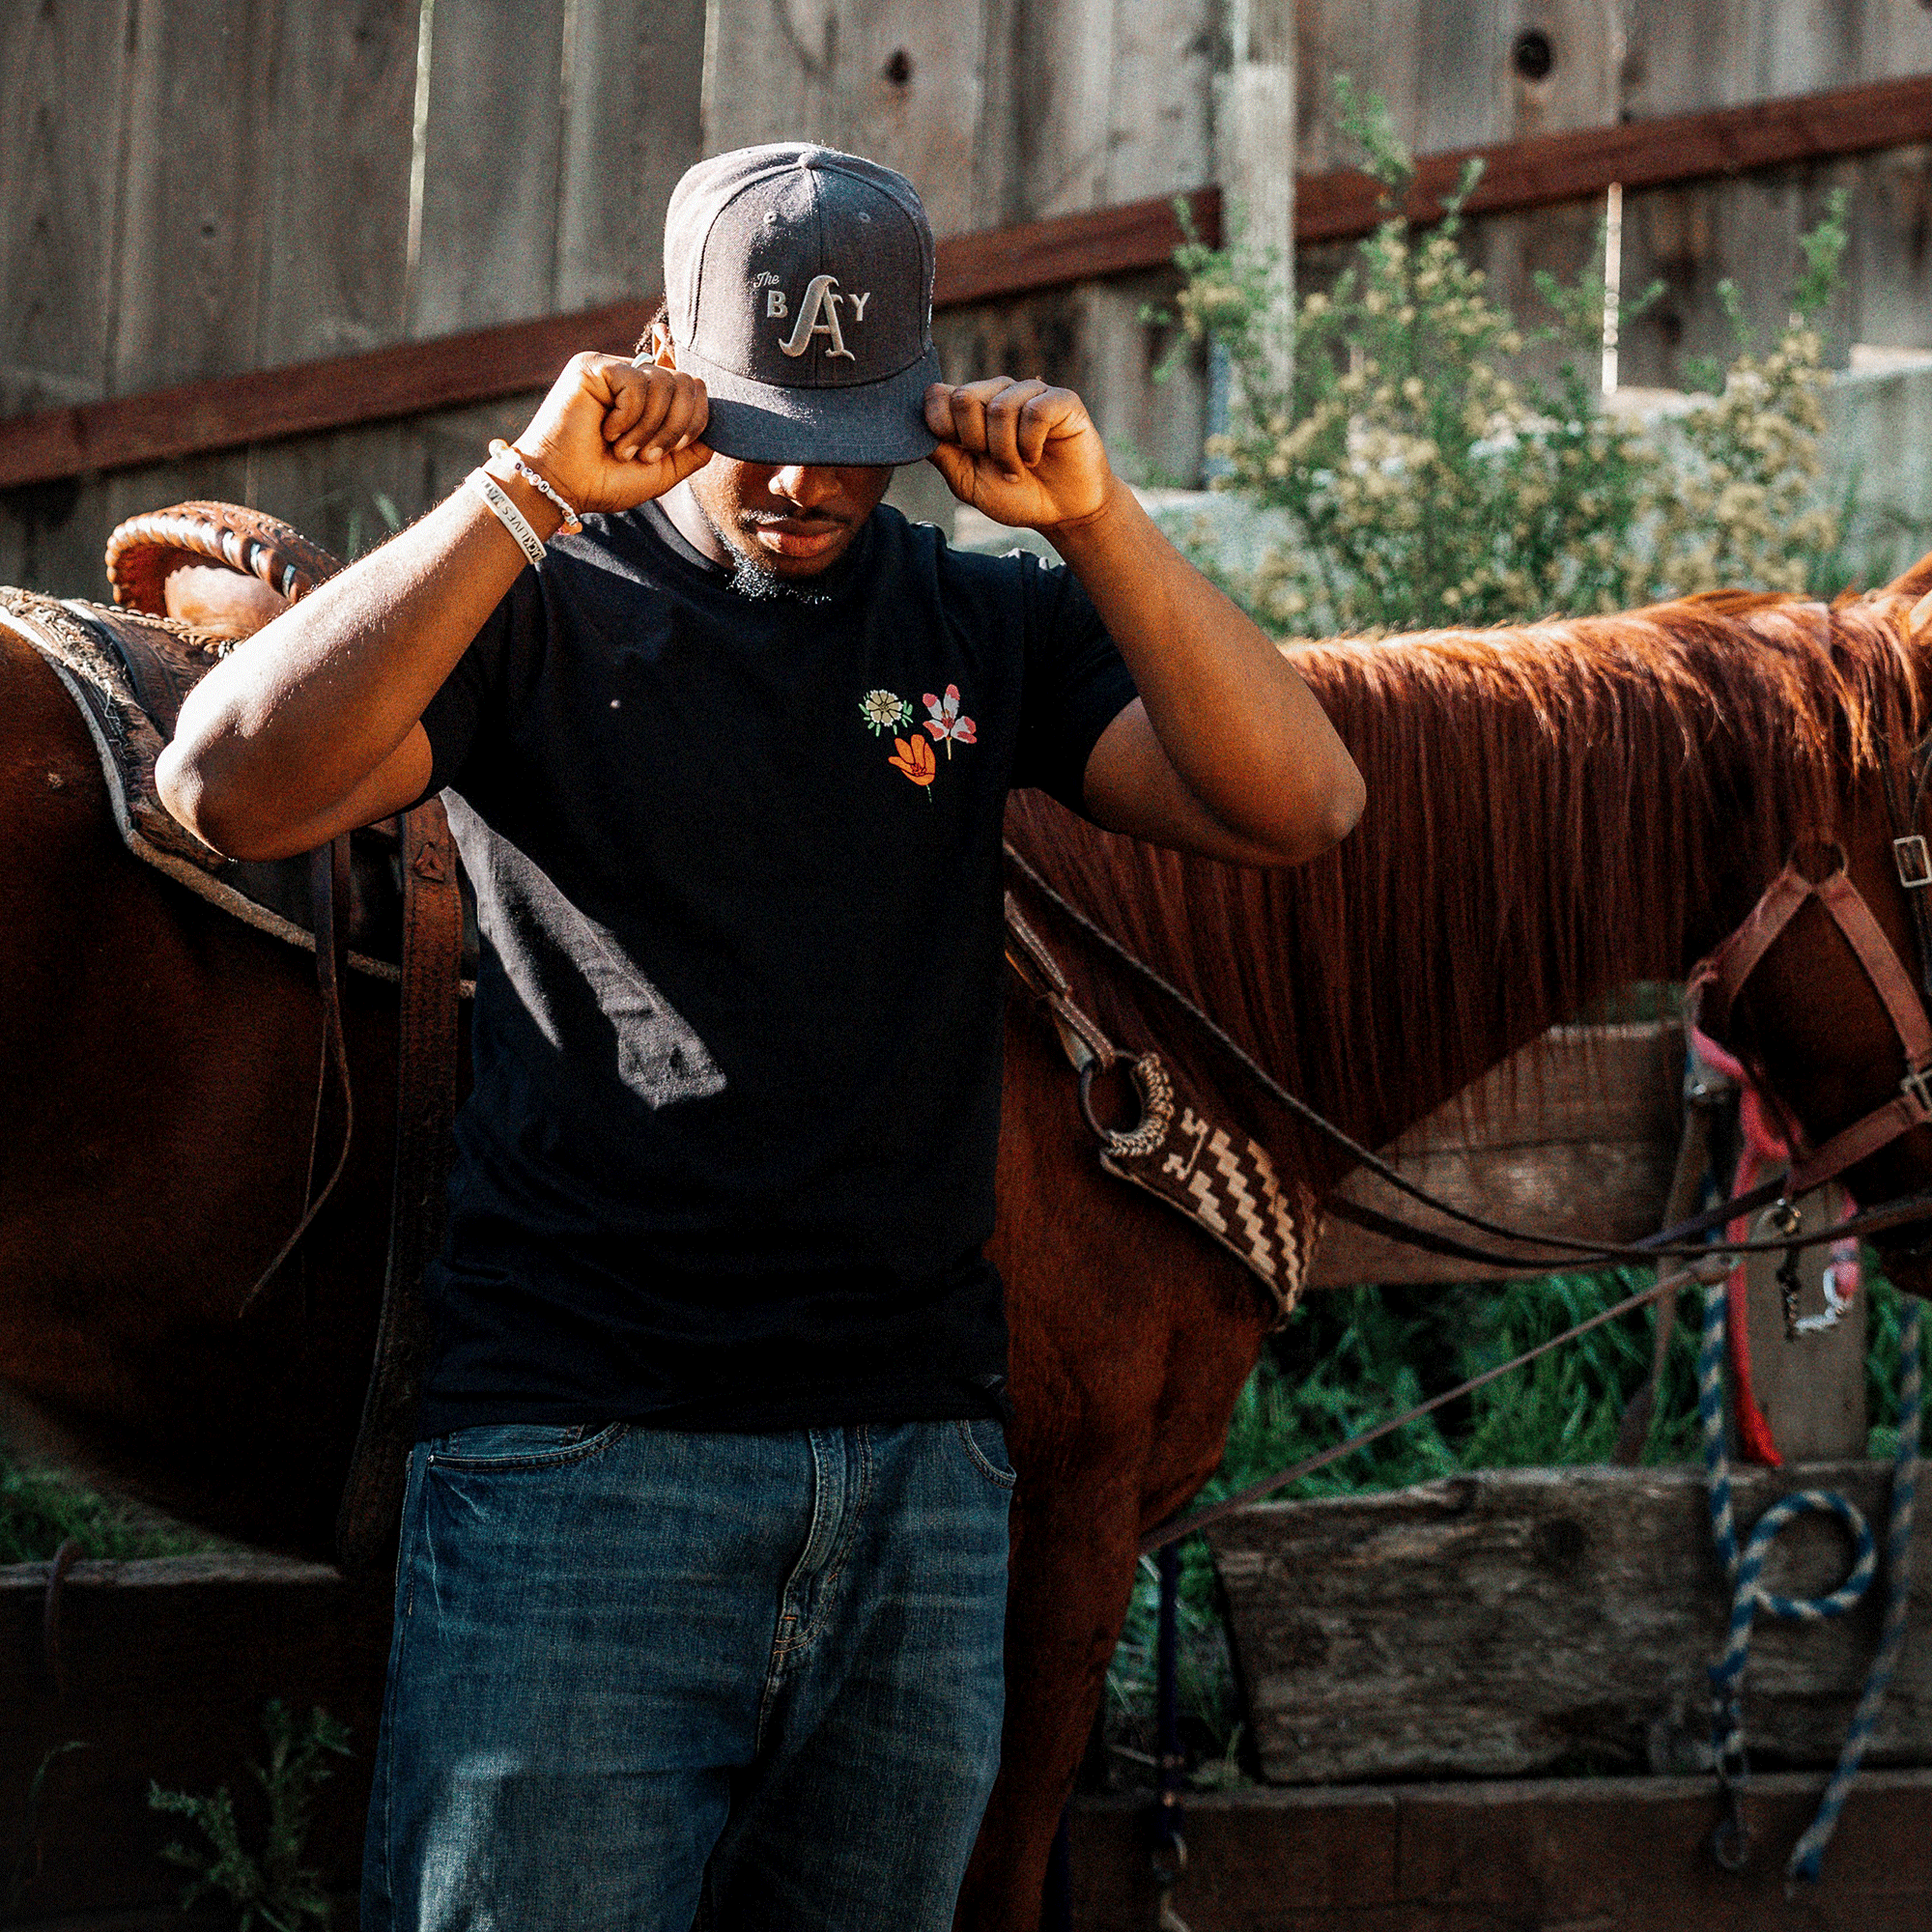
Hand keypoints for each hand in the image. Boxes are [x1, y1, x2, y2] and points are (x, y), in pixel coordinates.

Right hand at [514, 353, 711, 513]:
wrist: (565, 488)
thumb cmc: (607, 481)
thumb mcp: (664, 470)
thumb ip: (694, 447)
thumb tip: (719, 426)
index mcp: (648, 401)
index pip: (687, 380)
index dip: (699, 401)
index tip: (683, 439)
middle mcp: (632, 379)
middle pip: (688, 383)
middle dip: (677, 428)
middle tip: (646, 456)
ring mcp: (613, 369)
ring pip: (666, 383)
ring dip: (649, 429)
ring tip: (623, 449)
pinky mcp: (594, 366)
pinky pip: (638, 383)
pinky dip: (628, 418)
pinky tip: (606, 431)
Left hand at [924, 378, 1113, 532]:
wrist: (1062, 512)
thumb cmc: (1015, 495)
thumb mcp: (968, 482)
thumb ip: (942, 455)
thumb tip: (915, 431)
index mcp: (972, 408)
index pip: (938, 394)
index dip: (941, 426)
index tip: (962, 453)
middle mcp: (998, 393)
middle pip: (964, 397)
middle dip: (975, 442)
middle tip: (995, 464)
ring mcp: (1030, 393)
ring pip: (1000, 408)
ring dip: (1006, 452)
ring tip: (1018, 469)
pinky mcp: (1061, 400)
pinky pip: (1035, 412)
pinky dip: (1030, 445)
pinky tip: (1036, 457)